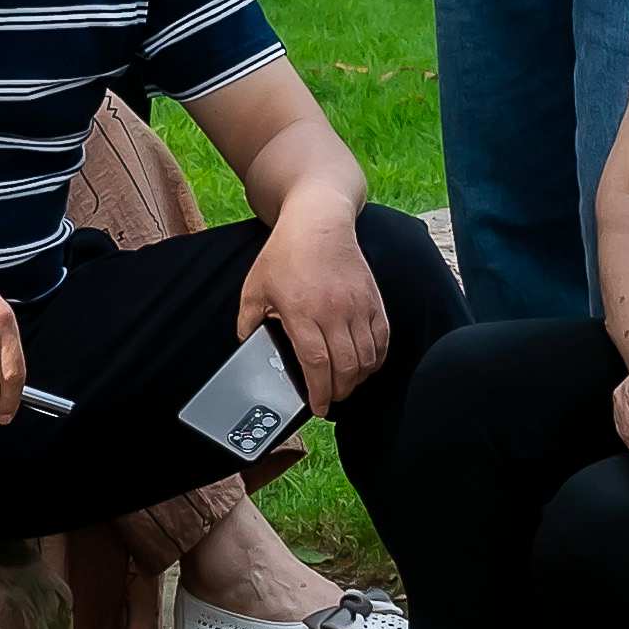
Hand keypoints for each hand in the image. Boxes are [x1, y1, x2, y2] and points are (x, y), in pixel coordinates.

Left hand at [243, 202, 392, 412]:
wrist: (319, 221)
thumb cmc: (285, 252)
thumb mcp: (255, 285)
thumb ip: (248, 318)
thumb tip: (245, 342)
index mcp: (301, 310)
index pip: (316, 363)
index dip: (319, 391)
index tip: (317, 407)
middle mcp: (333, 311)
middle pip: (345, 366)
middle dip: (339, 391)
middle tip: (330, 400)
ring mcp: (358, 305)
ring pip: (367, 357)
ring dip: (358, 379)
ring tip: (345, 386)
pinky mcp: (374, 299)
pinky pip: (382, 338)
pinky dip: (376, 358)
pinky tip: (365, 366)